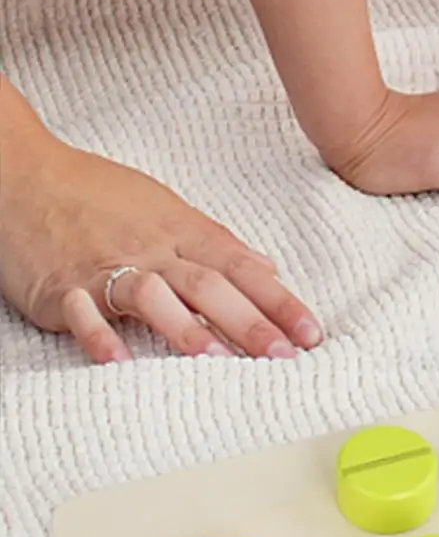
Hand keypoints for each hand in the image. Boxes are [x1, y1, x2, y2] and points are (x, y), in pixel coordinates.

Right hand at [0, 131, 319, 364]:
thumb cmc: (96, 194)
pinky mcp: (62, 287)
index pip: (242, 268)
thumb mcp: (166, 209)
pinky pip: (82, 312)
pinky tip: (120, 361)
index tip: (312, 333)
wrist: (20, 174)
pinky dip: (100, 335)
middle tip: (285, 357)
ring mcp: (105, 267)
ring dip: (186, 329)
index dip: (280, 302)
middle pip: (209, 285)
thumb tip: (268, 268)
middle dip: (250, 323)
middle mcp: (150, 249)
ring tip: (218, 362)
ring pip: (153, 295)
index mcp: (181, 232)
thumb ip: (217, 243)